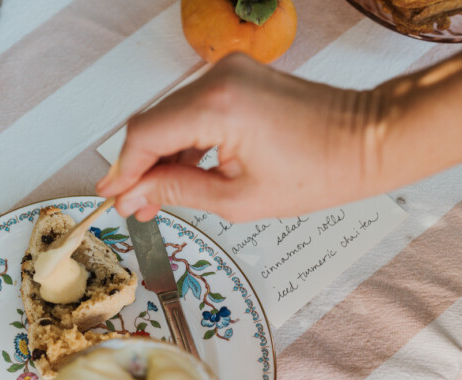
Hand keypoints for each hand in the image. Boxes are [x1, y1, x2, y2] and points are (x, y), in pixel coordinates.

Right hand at [96, 53, 385, 221]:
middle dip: (138, 166)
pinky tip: (180, 173)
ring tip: (155, 197)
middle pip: (151, 122)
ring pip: (169, 116)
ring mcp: (227, 73)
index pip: (145, 135)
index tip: (112, 198)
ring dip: (159, 156)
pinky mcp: (236, 77)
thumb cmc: (318, 171)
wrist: (369, 139)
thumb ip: (176, 191)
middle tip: (132, 204)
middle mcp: (217, 79)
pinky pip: (191, 109)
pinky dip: (182, 141)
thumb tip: (134, 195)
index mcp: (217, 107)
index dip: (123, 170)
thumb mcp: (237, 198)